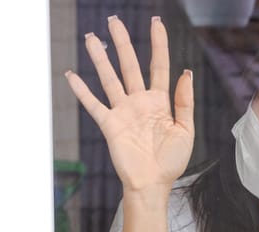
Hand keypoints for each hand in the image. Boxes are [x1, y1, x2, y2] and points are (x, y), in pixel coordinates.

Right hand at [65, 16, 193, 191]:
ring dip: (100, 59)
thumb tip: (187, 72)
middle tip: (114, 21)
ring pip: (110, 79)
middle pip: (130, 66)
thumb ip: (184, 101)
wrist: (153, 183)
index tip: (156, 23)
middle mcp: (139, 102)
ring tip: (91, 38)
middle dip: (123, 43)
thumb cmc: (171, 161)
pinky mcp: (110, 125)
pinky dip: (82, 91)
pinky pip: (93, 104)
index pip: (159, 66)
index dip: (159, 44)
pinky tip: (72, 75)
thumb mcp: (186, 130)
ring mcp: (123, 112)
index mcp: (160, 102)